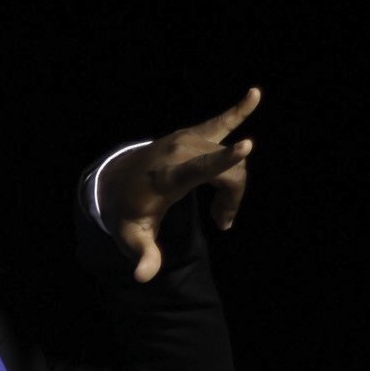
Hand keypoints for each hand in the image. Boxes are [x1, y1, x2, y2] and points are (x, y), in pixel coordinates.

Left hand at [99, 87, 260, 282]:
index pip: (197, 166)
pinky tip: (254, 93)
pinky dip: (238, 110)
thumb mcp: (130, 238)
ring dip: (233, 185)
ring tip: (221, 212)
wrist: (115, 182)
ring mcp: (185, 139)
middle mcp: (178, 151)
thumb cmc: (127, 212)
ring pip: (229, 157)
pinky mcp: (191, 134)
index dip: (222, 159)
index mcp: (166, 175)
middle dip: (232, 197)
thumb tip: (142, 277)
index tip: (245, 147)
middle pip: (225, 169)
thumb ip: (142, 255)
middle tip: (221, 222)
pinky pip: (219, 121)